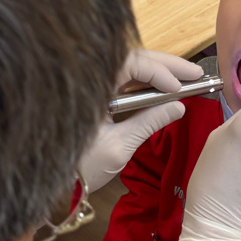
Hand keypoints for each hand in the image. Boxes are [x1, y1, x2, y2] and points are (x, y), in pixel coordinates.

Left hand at [79, 49, 203, 191]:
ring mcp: (90, 88)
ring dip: (157, 73)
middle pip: (132, 60)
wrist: (46, 180)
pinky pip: (121, 83)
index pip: (130, 63)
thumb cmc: (77, 167)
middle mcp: (89, 79)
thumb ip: (149, 123)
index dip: (158, 71)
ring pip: (128, 70)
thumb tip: (178, 107)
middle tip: (195, 73)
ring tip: (185, 78)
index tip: (178, 87)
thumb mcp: (118, 146)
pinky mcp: (92, 98)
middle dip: (165, 66)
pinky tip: (162, 90)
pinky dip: (143, 85)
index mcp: (90, 86)